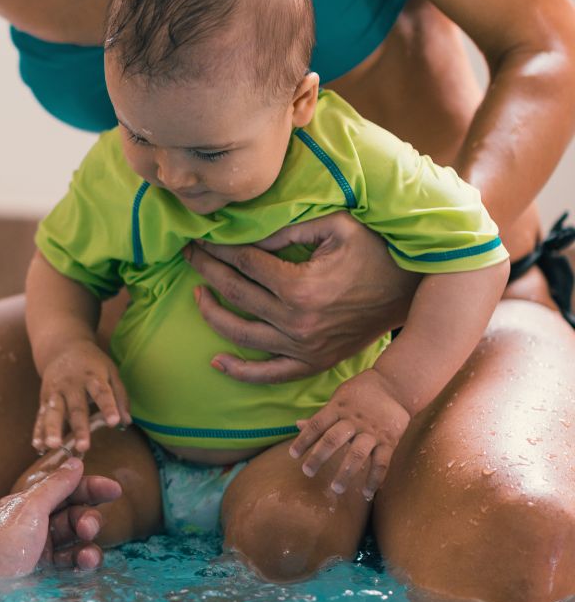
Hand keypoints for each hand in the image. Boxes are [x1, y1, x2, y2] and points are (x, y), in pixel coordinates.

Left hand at [0, 458, 122, 578]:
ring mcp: (40, 549)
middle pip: (73, 514)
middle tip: (89, 528)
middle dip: (87, 518)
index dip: (89, 487)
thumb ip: (55, 485)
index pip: (64, 489)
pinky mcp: (45, 572)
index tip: (113, 490)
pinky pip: (72, 562)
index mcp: (27, 504)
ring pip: (76, 540)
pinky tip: (85, 562)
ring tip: (88, 552)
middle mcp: (35, 524)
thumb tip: (75, 462)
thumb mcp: (29, 509)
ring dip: (88, 543)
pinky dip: (82, 561)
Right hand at [33, 341, 130, 452]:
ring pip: (54, 412)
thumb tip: (126, 423)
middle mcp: (72, 384)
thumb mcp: (111, 372)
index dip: (109, 407)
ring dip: (52, 429)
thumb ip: (120, 396)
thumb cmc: (92, 364)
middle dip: (79, 427)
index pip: (102, 392)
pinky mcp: (44, 398)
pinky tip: (38, 446)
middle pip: (76, 407)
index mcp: (93, 376)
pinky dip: (38, 431)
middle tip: (83, 447)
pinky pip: (40, 416)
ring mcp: (55, 391)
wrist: (63, 347)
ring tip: (53, 445)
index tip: (114, 422)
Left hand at [185, 212, 420, 382]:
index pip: (243, 264)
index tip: (200, 237)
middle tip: (188, 254)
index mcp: (301, 287)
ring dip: (212, 314)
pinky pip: (269, 375)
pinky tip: (217, 360)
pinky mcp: (313, 363)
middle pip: (235, 295)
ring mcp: (304, 348)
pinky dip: (240, 371)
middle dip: (206, 271)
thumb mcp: (336, 226)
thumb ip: (287, 228)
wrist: (414, 291)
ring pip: (241, 335)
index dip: (217, 248)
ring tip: (197, 293)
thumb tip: (245, 236)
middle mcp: (297, 322)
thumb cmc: (376, 250)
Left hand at [289, 369, 410, 499]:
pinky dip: (375, 479)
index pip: (317, 424)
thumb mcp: (338, 399)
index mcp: (338, 408)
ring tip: (336, 488)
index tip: (292, 454)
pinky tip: (367, 494)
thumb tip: (297, 425)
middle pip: (333, 439)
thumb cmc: (361, 392)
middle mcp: (353, 420)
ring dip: (346, 473)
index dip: (303, 439)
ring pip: (356, 454)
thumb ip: (321, 416)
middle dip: (318, 457)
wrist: (395, 385)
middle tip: (307, 472)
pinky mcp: (389, 441)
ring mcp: (372, 431)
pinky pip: (381, 463)